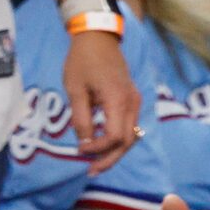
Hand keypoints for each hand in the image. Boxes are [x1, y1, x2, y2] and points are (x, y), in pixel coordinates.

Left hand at [63, 31, 139, 165]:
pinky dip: (117, 139)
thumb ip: (81, 117)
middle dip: (109, 158)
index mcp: (118, 100)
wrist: (98, 38)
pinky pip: (129, 125)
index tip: (79, 150)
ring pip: (131, 135)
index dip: (98, 148)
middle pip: (127, 141)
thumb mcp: (74, 89)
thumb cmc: (82, 61)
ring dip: (114, 151)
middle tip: (91, 171)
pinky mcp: (132, 100)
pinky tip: (102, 146)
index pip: (115, 136)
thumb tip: (84, 142)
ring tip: (96, 163)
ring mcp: (135, 101)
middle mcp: (132, 103)